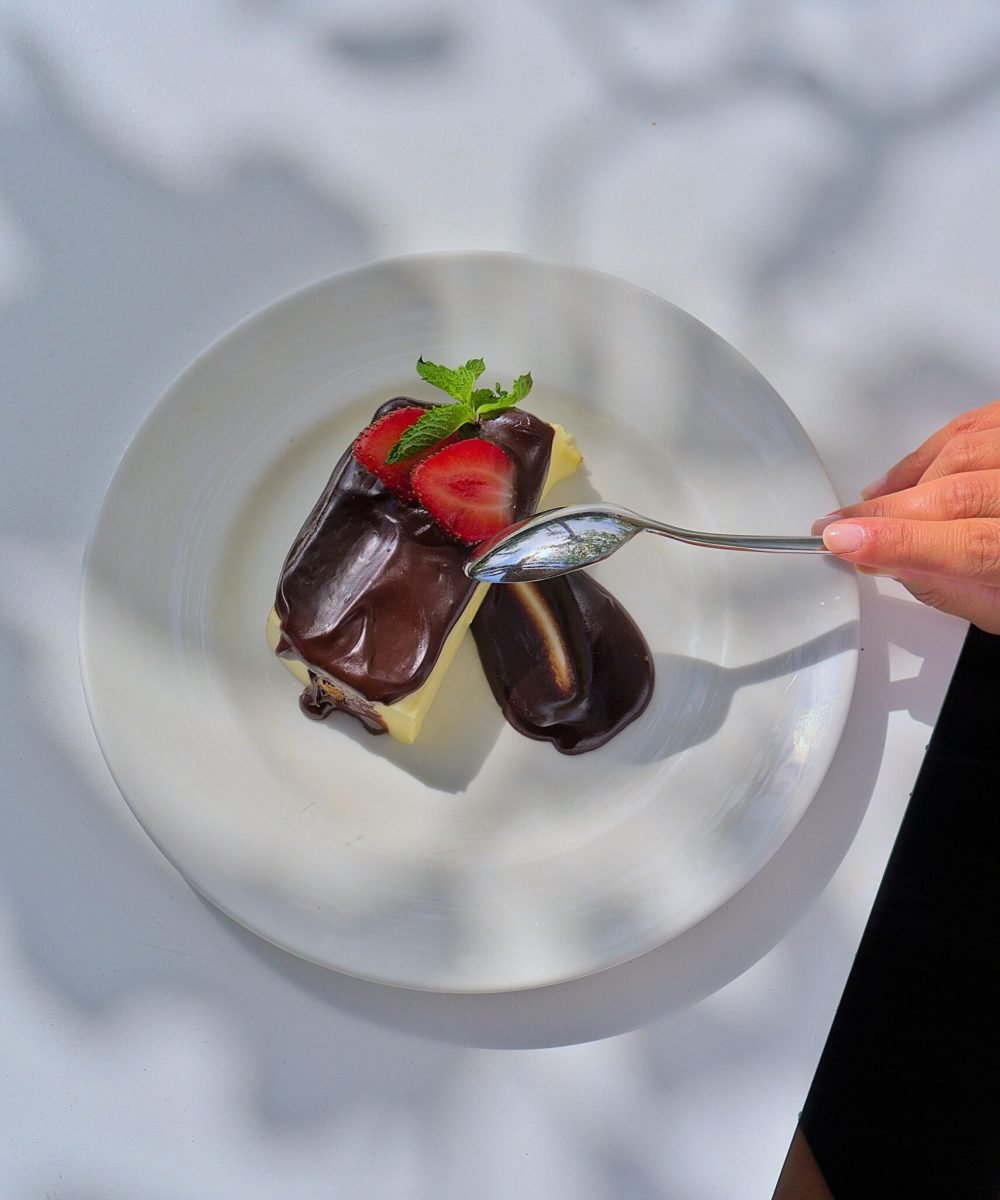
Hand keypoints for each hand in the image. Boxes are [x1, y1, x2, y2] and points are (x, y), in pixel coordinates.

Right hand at [813, 400, 999, 632]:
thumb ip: (949, 587)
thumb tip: (886, 562)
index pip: (969, 545)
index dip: (899, 542)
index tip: (844, 542)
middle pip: (959, 493)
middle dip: (887, 512)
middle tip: (839, 528)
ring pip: (961, 452)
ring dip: (905, 482)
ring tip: (869, 506)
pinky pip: (975, 422)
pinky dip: (932, 448)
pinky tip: (908, 472)